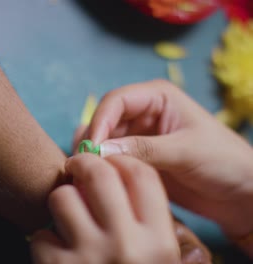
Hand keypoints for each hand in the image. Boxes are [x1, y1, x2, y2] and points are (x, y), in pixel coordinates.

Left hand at [31, 154, 179, 263]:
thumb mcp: (168, 263)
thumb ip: (167, 231)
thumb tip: (154, 199)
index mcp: (159, 242)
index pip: (140, 175)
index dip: (121, 161)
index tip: (109, 163)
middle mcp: (126, 247)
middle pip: (98, 174)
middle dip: (83, 162)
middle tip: (77, 166)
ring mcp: (88, 257)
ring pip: (62, 197)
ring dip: (62, 200)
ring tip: (68, 213)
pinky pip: (40, 233)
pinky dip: (46, 238)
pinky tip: (57, 248)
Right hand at [74, 80, 252, 238]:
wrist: (239, 193)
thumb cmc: (224, 161)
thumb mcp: (186, 151)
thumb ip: (144, 149)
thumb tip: (101, 150)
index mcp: (157, 98)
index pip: (115, 101)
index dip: (99, 121)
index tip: (92, 147)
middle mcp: (143, 114)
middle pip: (103, 121)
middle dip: (92, 141)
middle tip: (85, 165)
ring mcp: (138, 138)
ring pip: (102, 141)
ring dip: (94, 156)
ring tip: (87, 175)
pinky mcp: (136, 159)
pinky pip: (110, 160)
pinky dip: (101, 168)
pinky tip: (96, 181)